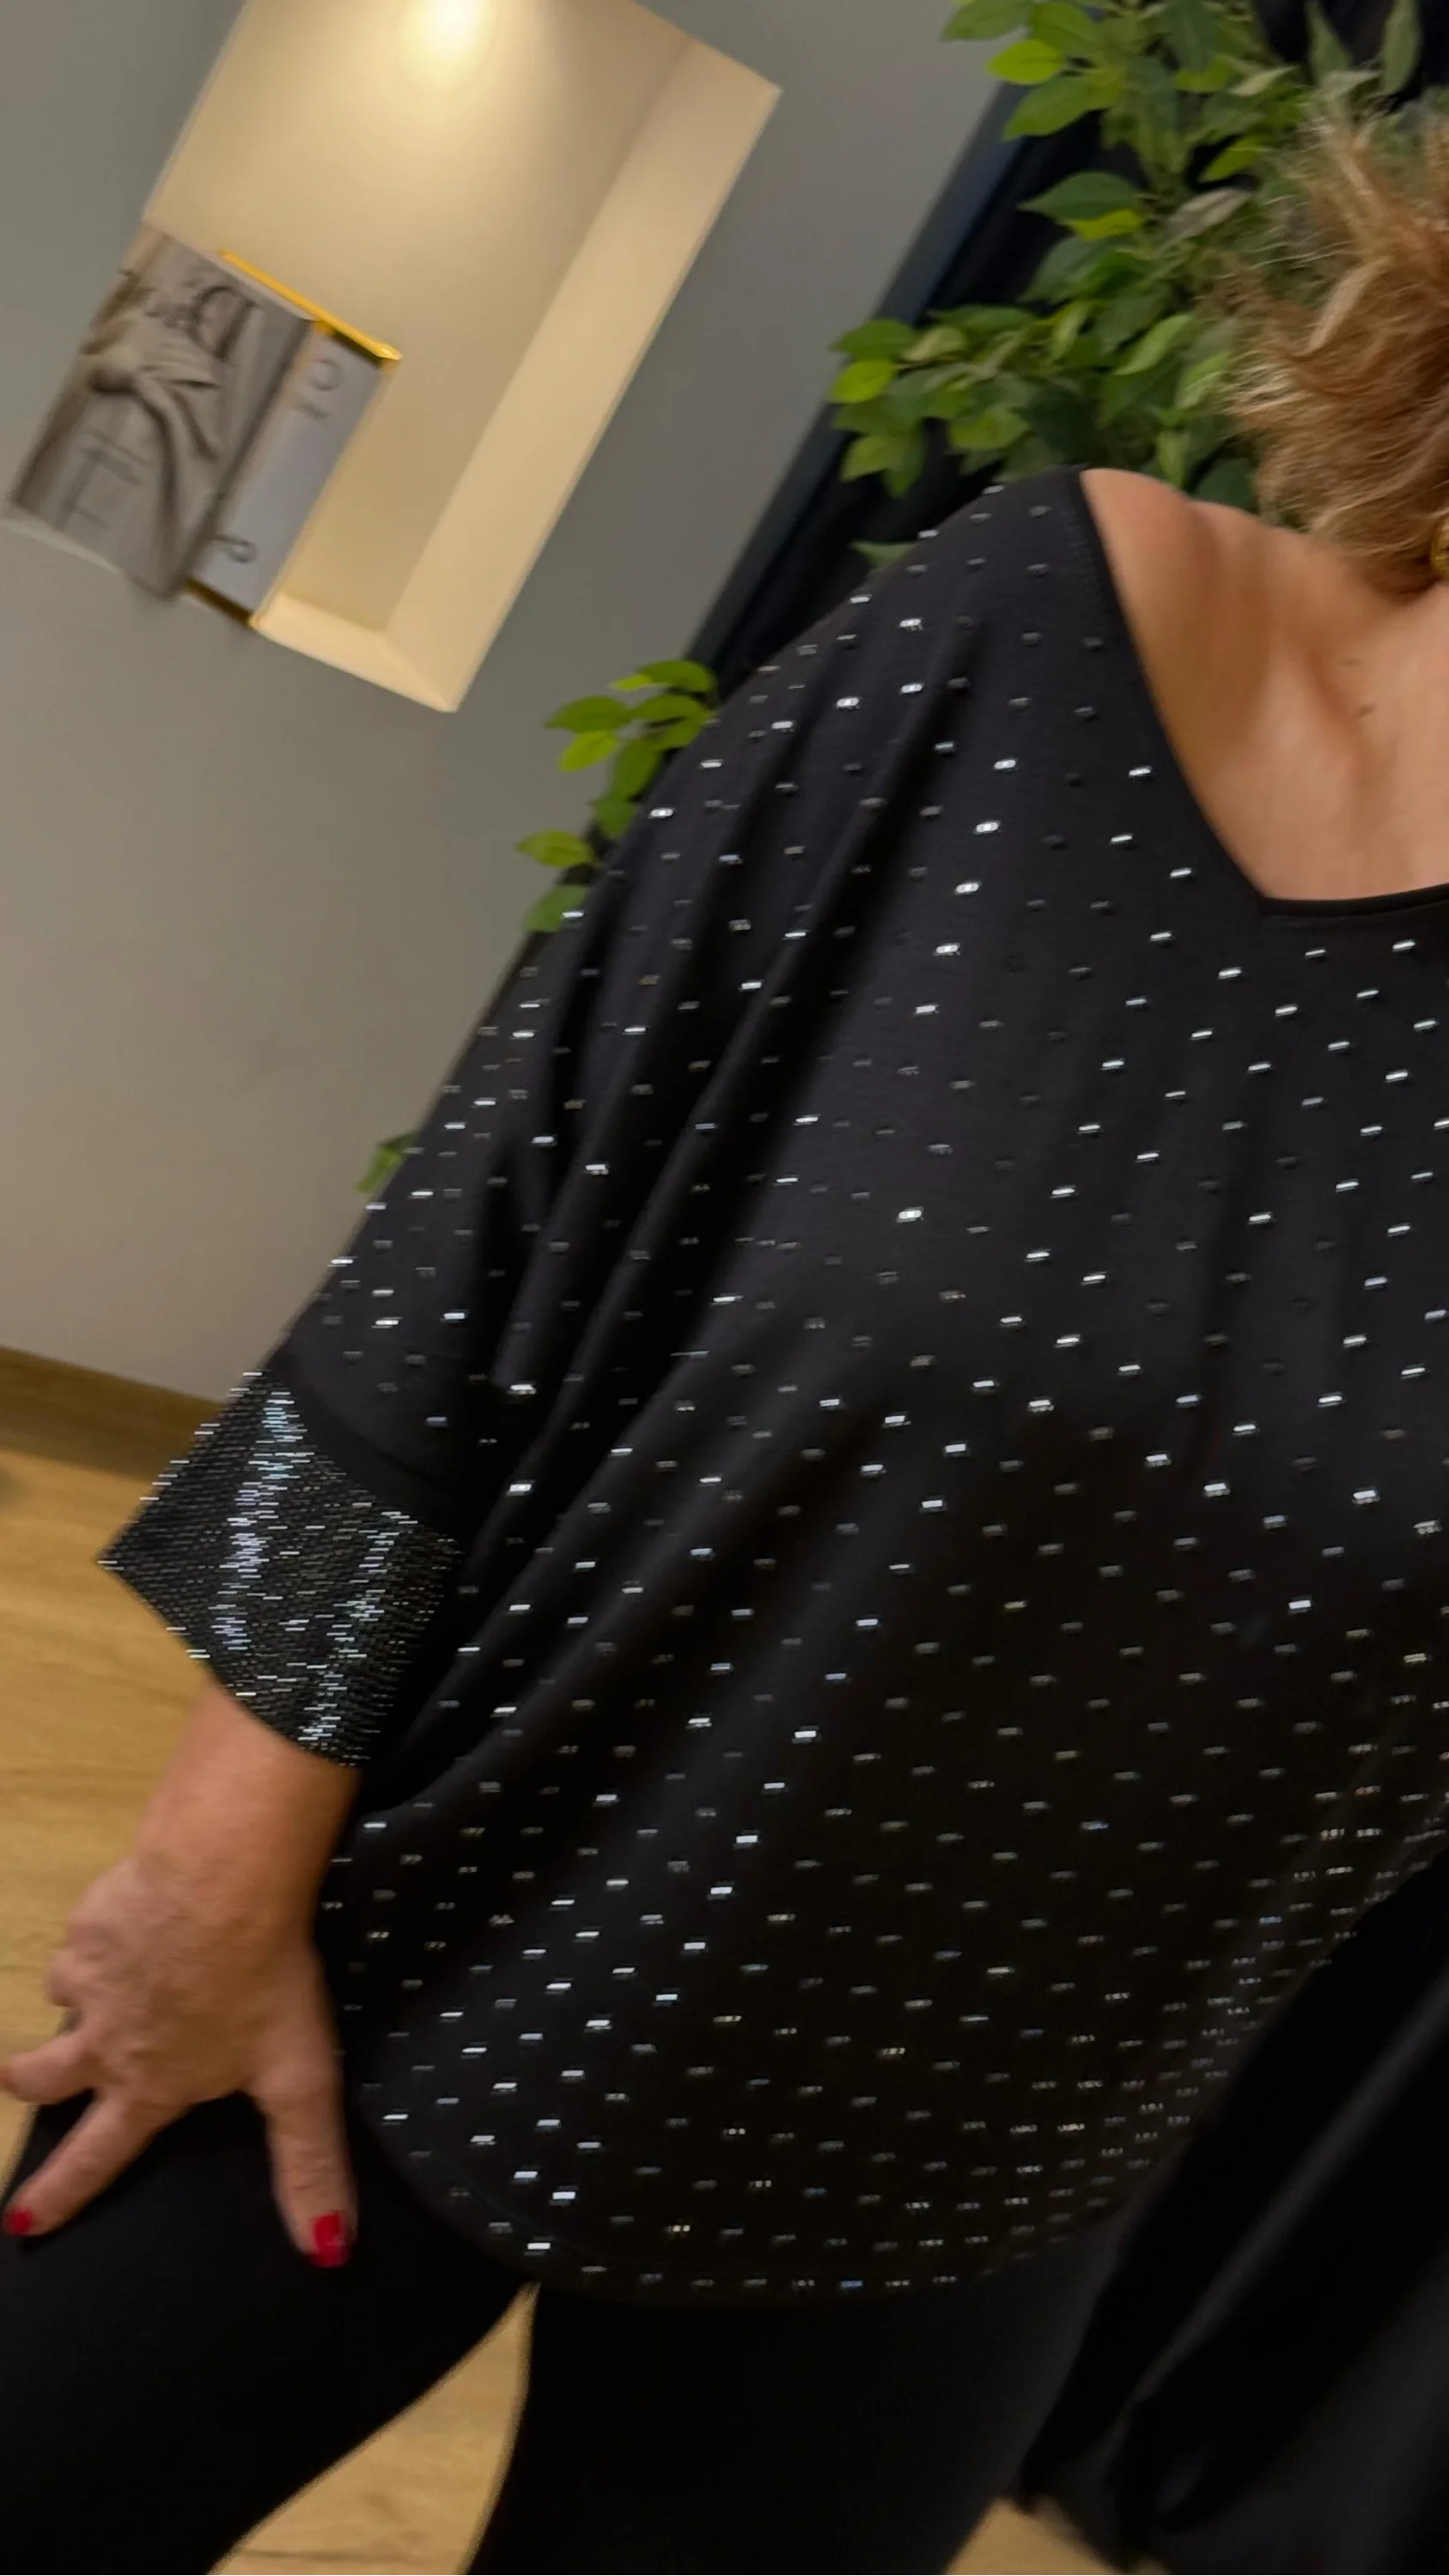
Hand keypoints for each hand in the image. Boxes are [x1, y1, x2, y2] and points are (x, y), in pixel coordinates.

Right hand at [0, 1847, 355, 2263]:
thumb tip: (327, 2250)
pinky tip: (134, 1914)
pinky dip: (101, 1935)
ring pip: (63, 1997)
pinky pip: (85, 1936)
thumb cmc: (263, 1983)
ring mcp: (90, 1978)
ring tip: (102, 1981)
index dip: (60, 2192)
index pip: (97, 2156)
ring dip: (76, 1996)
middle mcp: (107, 2039)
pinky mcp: (90, 1921)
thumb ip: (308, 2163)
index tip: (20, 2220)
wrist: (219, 1881)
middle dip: (28, 2081)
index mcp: (152, 2084)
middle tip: (17, 2078)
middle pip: (46, 2076)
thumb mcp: (299, 2079)